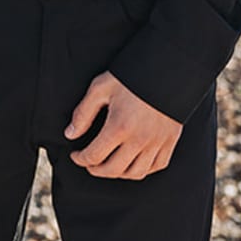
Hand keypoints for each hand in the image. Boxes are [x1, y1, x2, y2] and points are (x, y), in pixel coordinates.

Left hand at [65, 71, 181, 179]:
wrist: (168, 68)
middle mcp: (139, 139)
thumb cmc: (132, 76)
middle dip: (95, 170)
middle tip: (89, 163)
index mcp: (119, 127)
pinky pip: (157, 166)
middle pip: (113, 170)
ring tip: (109, 164)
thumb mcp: (101, 88)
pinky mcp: (170, 140)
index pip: (94, 156)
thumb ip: (83, 113)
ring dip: (118, 173)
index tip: (75, 155)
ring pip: (135, 173)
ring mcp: (157, 142)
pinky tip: (132, 162)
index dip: (80, 159)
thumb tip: (70, 134)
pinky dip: (143, 169)